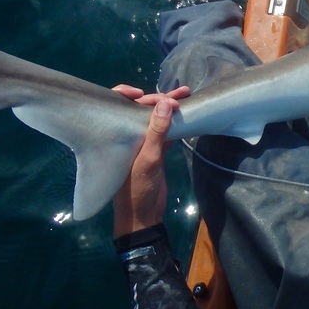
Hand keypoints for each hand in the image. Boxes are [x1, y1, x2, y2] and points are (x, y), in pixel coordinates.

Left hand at [112, 85, 190, 237]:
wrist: (143, 215)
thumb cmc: (138, 187)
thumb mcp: (149, 158)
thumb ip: (157, 131)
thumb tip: (166, 103)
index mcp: (120, 134)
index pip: (122, 106)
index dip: (132, 95)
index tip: (149, 94)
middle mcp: (130, 135)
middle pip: (143, 110)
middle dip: (161, 99)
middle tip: (182, 93)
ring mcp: (143, 143)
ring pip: (156, 119)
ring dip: (170, 108)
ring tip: (187, 96)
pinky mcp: (156, 151)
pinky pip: (165, 131)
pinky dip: (175, 123)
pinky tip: (187, 115)